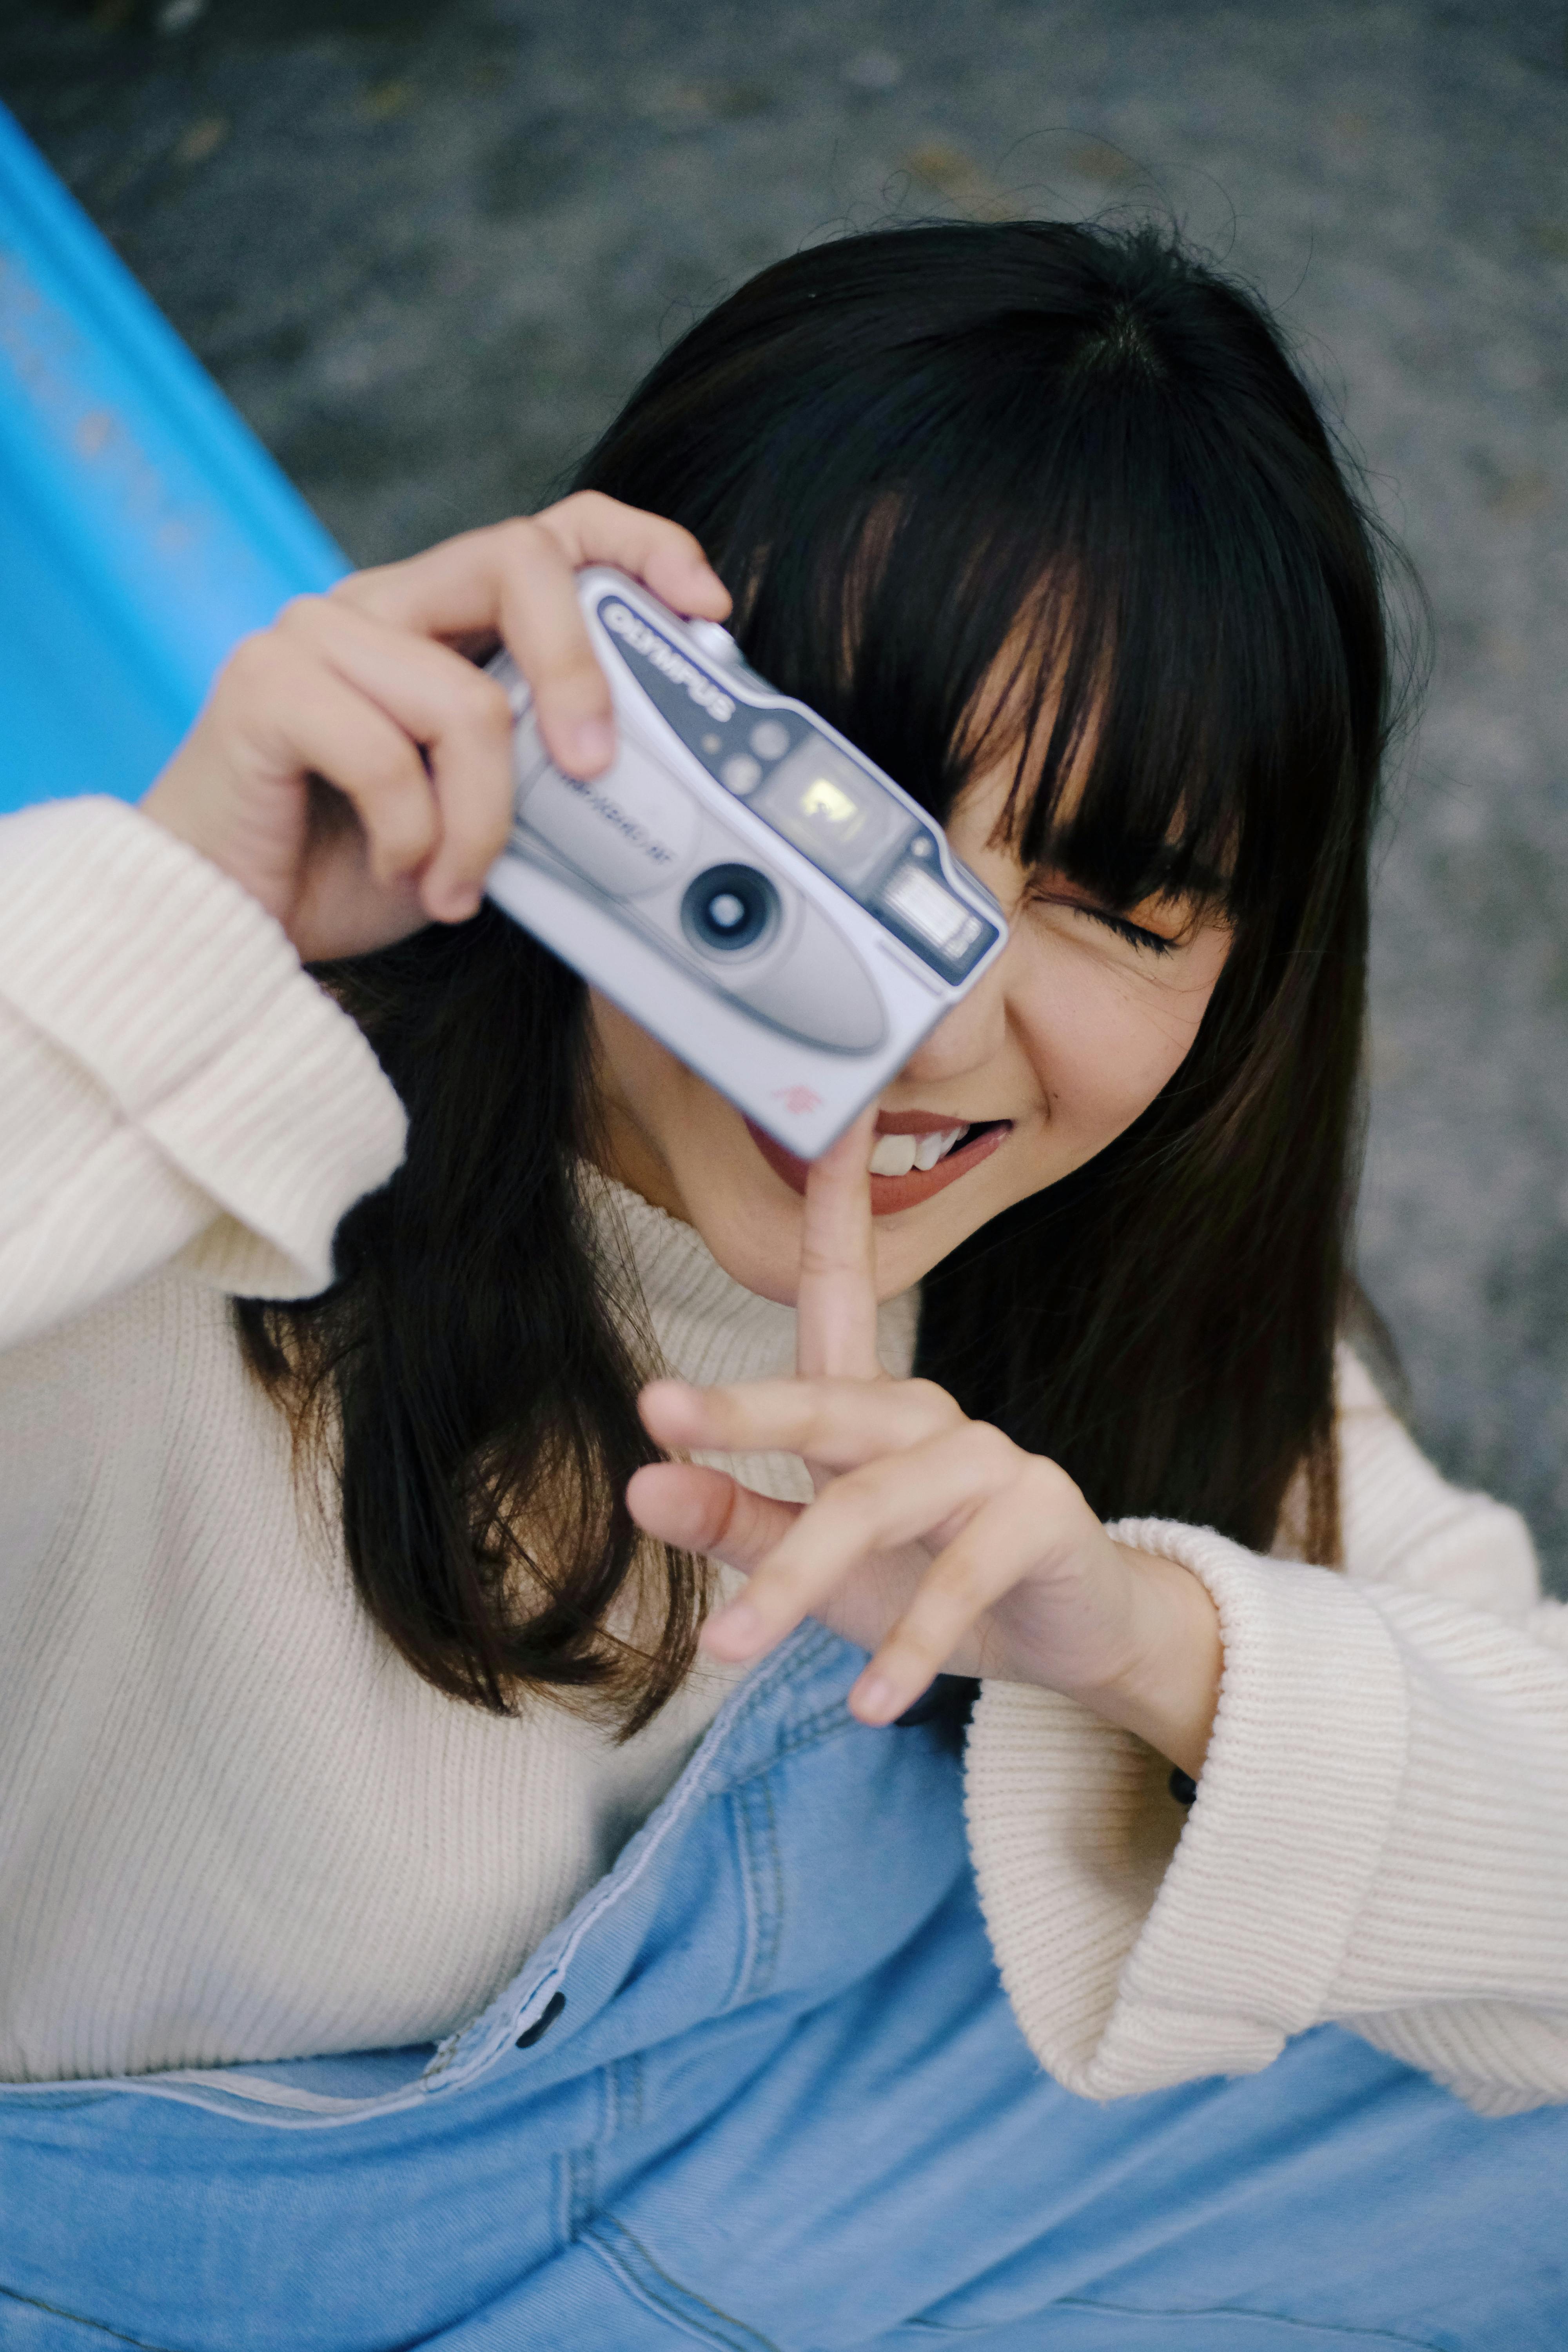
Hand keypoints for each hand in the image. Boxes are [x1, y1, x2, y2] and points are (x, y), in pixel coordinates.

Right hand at [141, 494, 730, 962]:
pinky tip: (395, 874)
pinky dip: (412, 837)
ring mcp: (315, 635)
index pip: (550, 535)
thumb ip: (544, 771)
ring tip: (456, 883)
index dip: (638, 547)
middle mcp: (379, 605)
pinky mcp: (264, 684)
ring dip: (483, 817)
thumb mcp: (485, 815)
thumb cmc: (354, 868)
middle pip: (518, 561)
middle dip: (582, 669)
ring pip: (465, 698)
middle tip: (591, 768)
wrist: (231, 924)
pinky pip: (387, 753)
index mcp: (437, 620)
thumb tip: (643, 772)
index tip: (704, 607)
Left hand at [629, 1111, 1223, 1778]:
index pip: (841, 1291)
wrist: (1063, 1645)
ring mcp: (991, 1458)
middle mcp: (928, 1415)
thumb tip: (640, 1482)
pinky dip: (906, 1646)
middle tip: (660, 1410)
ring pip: (877, 1503)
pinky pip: (957, 1580)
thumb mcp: (814, 1568)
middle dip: (744, 1406)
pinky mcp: (1040, 1515)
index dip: (832, 1207)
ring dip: (797, 1584)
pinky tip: (864, 1704)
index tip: (825, 1120)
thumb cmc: (921, 1589)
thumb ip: (733, 1523)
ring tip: (731, 1654)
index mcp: (870, 1409)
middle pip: (829, 1398)